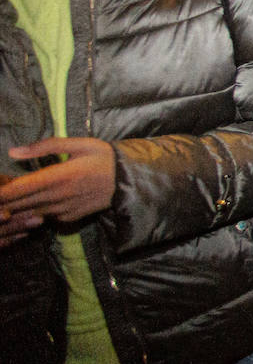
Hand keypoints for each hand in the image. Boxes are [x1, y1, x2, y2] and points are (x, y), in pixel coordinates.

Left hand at [0, 139, 115, 245]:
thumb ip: (44, 146)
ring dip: (14, 211)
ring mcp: (62, 211)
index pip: (17, 188)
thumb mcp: (78, 144)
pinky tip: (27, 208)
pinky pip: (43, 218)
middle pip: (17, 205)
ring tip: (6, 206)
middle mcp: (57, 197)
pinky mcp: (68, 219)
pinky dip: (31, 214)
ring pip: (27, 214)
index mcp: (57, 177)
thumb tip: (13, 152)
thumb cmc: (103, 157)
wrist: (129, 180)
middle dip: (3, 203)